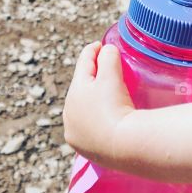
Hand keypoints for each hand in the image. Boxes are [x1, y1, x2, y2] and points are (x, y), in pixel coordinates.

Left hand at [62, 41, 135, 167]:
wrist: (123, 145)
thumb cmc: (116, 106)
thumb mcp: (112, 75)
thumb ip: (108, 56)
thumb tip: (106, 50)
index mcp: (75, 89)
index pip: (84, 61)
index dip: (94, 50)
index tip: (102, 45)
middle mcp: (68, 109)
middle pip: (82, 85)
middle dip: (93, 76)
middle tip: (109, 71)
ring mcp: (73, 130)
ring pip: (82, 107)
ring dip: (92, 99)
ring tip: (108, 98)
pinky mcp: (80, 147)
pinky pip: (86, 127)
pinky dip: (93, 120)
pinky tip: (102, 121)